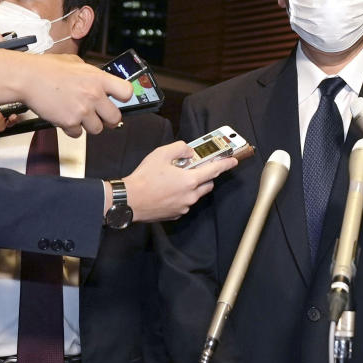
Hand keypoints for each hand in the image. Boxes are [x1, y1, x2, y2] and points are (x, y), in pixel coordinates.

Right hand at [0, 51, 131, 136]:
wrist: (26, 78)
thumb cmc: (46, 68)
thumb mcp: (75, 62)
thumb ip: (90, 73)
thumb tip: (99, 80)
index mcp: (98, 79)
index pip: (126, 92)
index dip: (123, 98)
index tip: (118, 100)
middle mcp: (94, 95)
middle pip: (115, 118)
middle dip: (108, 119)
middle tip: (100, 115)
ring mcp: (82, 110)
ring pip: (98, 129)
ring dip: (89, 125)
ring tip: (78, 115)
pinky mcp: (69, 122)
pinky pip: (78, 134)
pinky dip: (72, 129)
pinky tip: (65, 117)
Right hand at [120, 142, 237, 221]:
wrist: (129, 200)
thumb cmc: (144, 178)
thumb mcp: (161, 154)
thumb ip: (180, 148)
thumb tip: (188, 152)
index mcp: (190, 180)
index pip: (214, 170)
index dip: (225, 164)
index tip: (233, 161)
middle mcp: (191, 195)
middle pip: (207, 184)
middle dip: (204, 176)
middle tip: (193, 168)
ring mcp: (184, 206)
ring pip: (196, 194)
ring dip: (192, 186)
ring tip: (174, 180)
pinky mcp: (176, 214)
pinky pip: (185, 203)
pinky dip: (182, 196)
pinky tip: (168, 191)